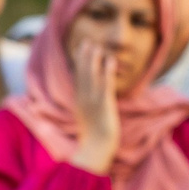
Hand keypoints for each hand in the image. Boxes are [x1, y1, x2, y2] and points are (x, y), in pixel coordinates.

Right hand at [66, 37, 120, 171]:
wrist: (96, 148)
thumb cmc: (94, 138)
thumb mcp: (87, 119)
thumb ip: (87, 107)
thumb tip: (88, 102)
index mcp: (79, 101)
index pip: (77, 78)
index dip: (78, 62)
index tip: (79, 49)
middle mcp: (83, 98)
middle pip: (82, 73)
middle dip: (84, 56)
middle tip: (87, 41)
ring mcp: (93, 100)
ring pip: (92, 75)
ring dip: (94, 59)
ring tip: (97, 45)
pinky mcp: (104, 104)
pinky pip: (106, 84)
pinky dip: (108, 71)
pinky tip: (110, 60)